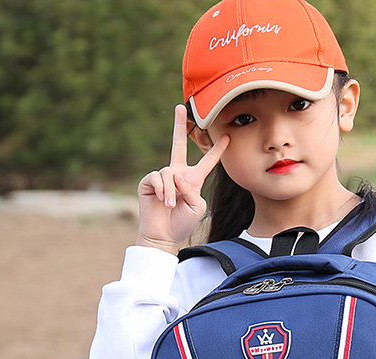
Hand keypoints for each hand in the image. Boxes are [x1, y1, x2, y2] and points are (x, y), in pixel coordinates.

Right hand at [135, 104, 228, 252]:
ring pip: (170, 172)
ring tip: (171, 205)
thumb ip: (192, 189)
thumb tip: (176, 174)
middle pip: (178, 144)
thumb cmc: (183, 223)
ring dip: (172, 191)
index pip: (207, 162)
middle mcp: (177, 174)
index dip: (216, 150)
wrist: (164, 234)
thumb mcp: (198, 206)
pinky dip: (162, 190)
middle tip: (179, 107)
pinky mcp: (149, 181)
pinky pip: (158, 177)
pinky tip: (162, 201)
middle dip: (178, 126)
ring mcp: (162, 176)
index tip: (226, 137)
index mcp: (193, 179)